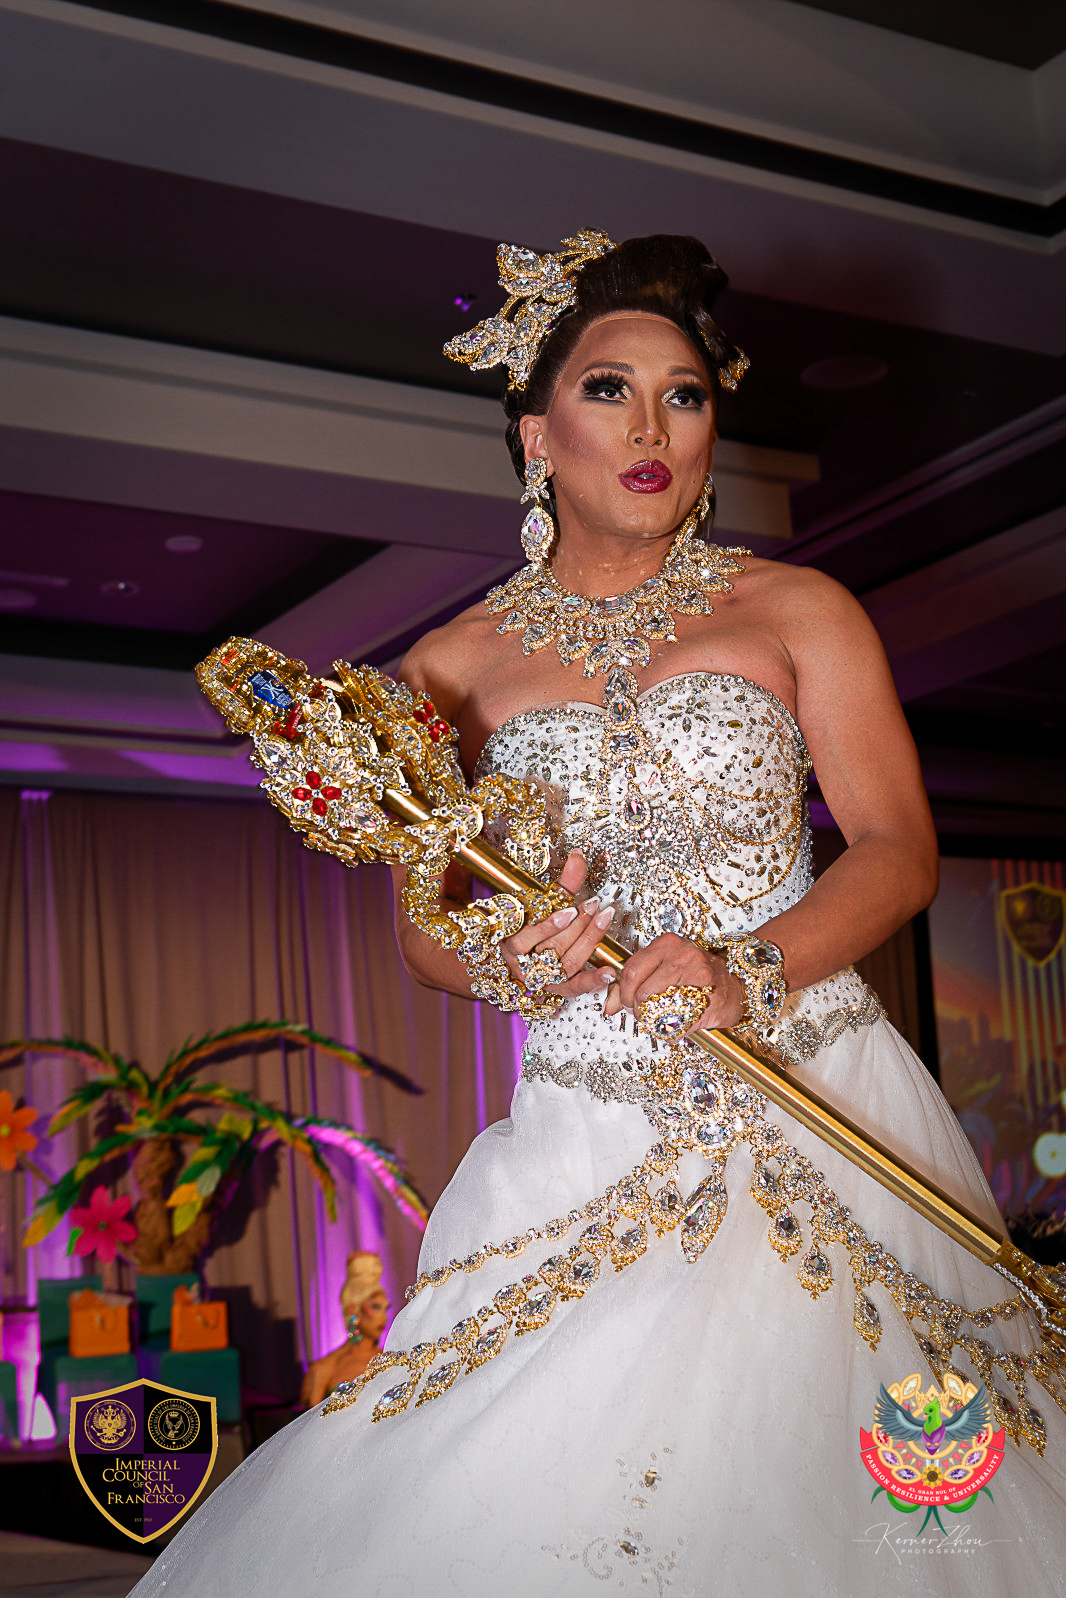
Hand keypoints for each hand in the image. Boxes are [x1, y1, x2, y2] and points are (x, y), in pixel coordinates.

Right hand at [499, 851, 617, 1001]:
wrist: (517, 963)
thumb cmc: (530, 927)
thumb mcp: (540, 903)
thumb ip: (561, 883)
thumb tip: (579, 854)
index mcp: (509, 943)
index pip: (527, 937)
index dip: (549, 925)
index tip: (569, 909)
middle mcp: (523, 965)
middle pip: (551, 948)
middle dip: (576, 926)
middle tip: (594, 906)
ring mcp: (541, 981)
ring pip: (565, 964)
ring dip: (588, 941)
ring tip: (604, 919)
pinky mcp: (558, 991)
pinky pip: (575, 987)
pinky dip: (593, 980)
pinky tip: (609, 972)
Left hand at [603, 932, 746, 1031]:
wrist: (737, 984)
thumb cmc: (699, 976)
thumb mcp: (665, 969)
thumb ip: (636, 983)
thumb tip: (610, 1005)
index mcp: (667, 944)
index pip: (631, 969)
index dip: (623, 993)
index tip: (626, 1003)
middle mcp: (682, 953)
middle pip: (639, 987)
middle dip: (634, 1007)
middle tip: (640, 1015)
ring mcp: (697, 973)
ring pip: (656, 1003)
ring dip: (650, 1019)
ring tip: (657, 1020)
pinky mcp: (709, 996)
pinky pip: (679, 1019)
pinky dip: (671, 1029)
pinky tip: (674, 1026)